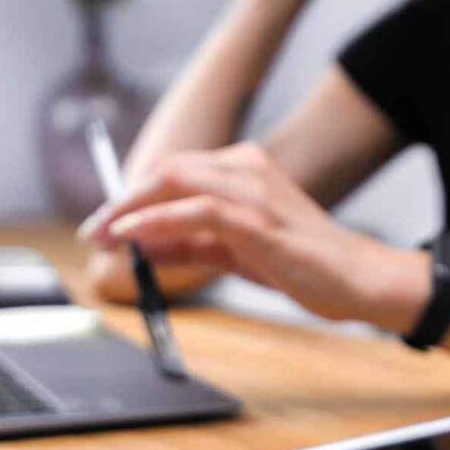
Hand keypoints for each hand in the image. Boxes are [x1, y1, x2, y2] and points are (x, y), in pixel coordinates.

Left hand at [79, 143, 423, 323]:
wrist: (356, 280)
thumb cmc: (303, 266)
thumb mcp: (236, 253)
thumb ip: (192, 245)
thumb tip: (142, 248)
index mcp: (243, 170)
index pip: (174, 172)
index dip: (133, 196)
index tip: (105, 224)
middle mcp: (246, 169)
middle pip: (167, 170)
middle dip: (123, 201)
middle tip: (93, 231)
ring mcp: (252, 191)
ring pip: (175, 183)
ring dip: (131, 211)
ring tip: (104, 237)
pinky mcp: (257, 220)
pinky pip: (196, 212)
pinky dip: (159, 222)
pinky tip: (134, 238)